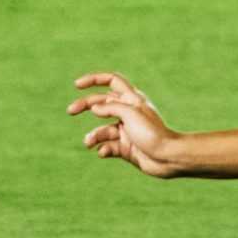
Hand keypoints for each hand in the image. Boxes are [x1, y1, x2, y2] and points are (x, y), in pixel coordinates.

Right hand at [68, 72, 182, 177]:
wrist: (168, 158)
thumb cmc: (152, 133)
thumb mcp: (130, 113)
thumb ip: (111, 107)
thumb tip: (95, 108)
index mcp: (133, 100)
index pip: (112, 81)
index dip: (95, 80)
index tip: (77, 85)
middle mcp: (128, 113)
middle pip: (101, 103)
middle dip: (85, 105)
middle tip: (70, 110)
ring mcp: (126, 130)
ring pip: (102, 129)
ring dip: (93, 135)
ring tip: (89, 142)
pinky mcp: (125, 147)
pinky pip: (107, 146)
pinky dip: (103, 149)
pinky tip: (104, 152)